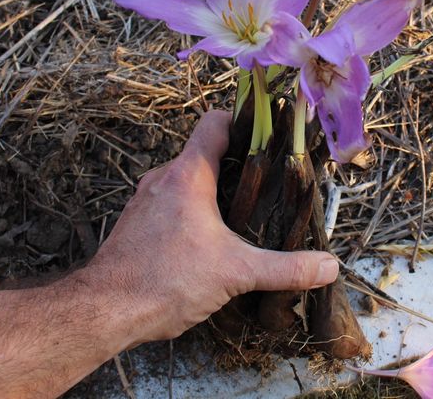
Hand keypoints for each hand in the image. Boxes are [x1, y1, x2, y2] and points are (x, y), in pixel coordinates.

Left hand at [88, 109, 338, 342]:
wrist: (104, 312)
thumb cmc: (166, 280)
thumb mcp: (236, 272)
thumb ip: (286, 268)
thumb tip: (328, 267)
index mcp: (188, 175)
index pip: (215, 123)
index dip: (243, 121)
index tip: (268, 134)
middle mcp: (163, 179)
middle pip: (204, 152)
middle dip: (236, 164)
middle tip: (266, 183)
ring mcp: (145, 200)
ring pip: (186, 179)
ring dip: (213, 189)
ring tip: (241, 212)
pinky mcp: (136, 223)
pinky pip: (170, 202)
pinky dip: (191, 210)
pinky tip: (207, 239)